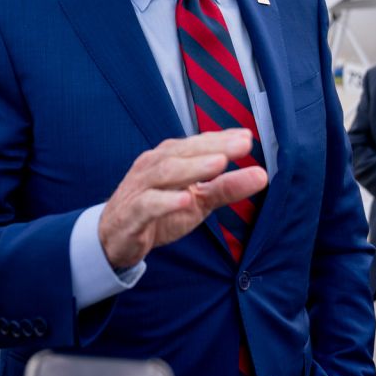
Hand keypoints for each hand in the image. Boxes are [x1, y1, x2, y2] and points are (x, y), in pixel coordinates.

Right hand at [99, 129, 267, 269]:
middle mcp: (153, 166)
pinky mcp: (131, 213)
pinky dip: (166, 201)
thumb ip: (226, 187)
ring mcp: (140, 188)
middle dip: (213, 146)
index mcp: (169, 158)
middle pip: (183, 152)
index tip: (248, 137)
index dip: (221, 138)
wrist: (114, 238)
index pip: (197, 144)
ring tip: (219, 165)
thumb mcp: (197, 201)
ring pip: (165, 172)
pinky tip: (186, 200)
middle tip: (242, 145)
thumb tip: (261, 175)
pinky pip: (147, 204)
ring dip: (193, 167)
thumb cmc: (158, 212)